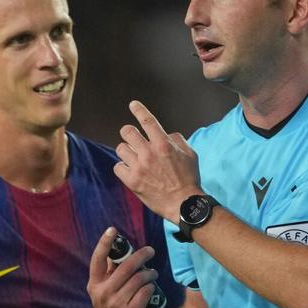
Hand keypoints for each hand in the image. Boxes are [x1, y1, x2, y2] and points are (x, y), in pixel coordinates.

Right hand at [87, 227, 157, 307]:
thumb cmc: (111, 307)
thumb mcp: (104, 290)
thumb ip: (109, 273)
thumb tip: (119, 250)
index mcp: (94, 283)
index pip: (97, 260)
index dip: (104, 243)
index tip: (112, 230)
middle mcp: (103, 292)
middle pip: (126, 266)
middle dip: (142, 255)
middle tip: (150, 251)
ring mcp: (115, 304)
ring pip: (139, 278)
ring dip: (150, 273)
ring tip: (152, 274)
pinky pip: (145, 292)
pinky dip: (150, 287)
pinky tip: (150, 287)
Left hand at [115, 101, 202, 222]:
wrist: (184, 203)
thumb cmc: (189, 178)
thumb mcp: (190, 154)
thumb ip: (177, 140)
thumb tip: (166, 134)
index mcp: (163, 144)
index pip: (148, 121)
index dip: (139, 110)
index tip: (133, 104)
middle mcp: (149, 153)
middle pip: (127, 132)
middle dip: (128, 132)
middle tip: (132, 138)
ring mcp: (139, 167)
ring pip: (121, 148)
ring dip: (126, 150)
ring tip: (134, 157)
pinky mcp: (132, 181)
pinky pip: (118, 166)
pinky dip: (123, 167)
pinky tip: (130, 170)